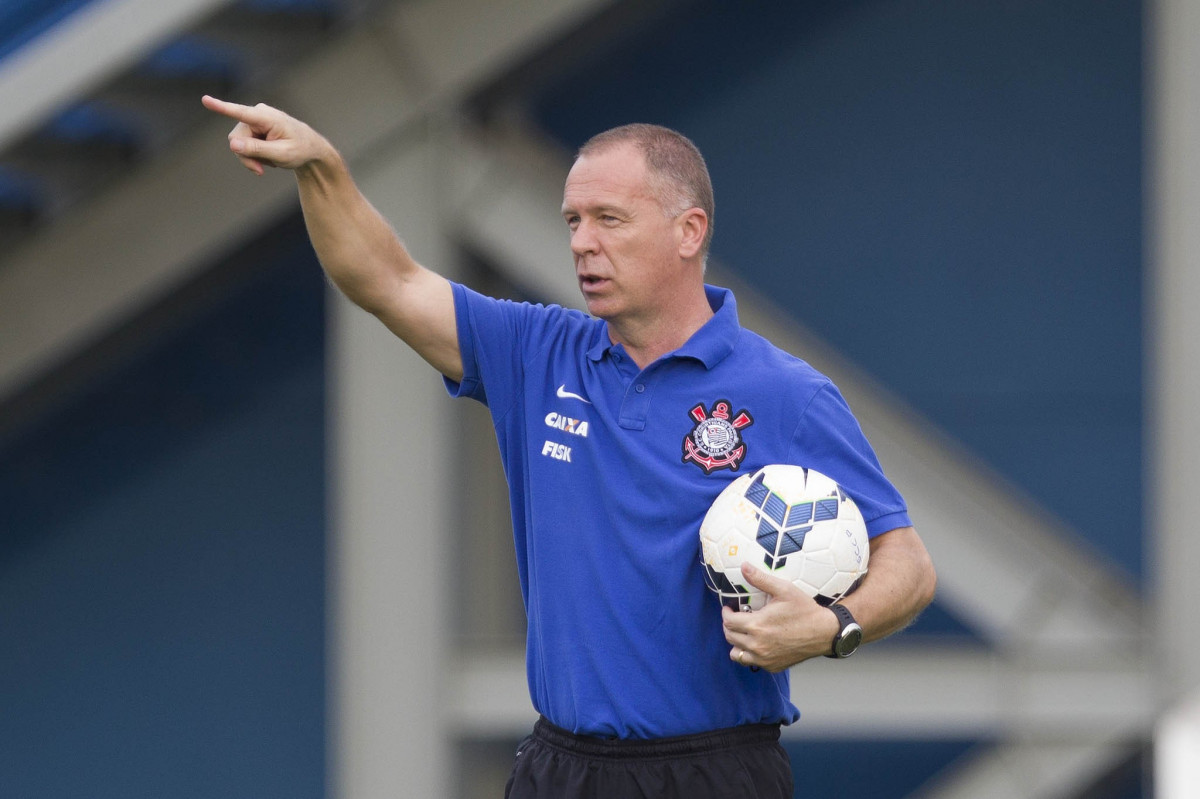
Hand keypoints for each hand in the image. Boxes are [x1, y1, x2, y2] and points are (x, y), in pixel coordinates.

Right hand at [201, 95, 334, 175]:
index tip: (204, 100)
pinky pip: (243, 144)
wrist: (310, 149)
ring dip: (251, 157)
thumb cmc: (300, 150)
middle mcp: (258, 113)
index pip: (241, 112)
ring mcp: (254, 119)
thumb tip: (232, 144)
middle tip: (260, 171)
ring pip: (238, 143)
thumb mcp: (281, 154)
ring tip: (269, 163)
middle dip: (246, 156)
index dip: (221, 107)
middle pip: (236, 138)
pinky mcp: (253, 126)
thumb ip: (257, 150)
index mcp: (267, 117)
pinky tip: (268, 156)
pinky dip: (254, 154)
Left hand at [721, 561, 838, 671]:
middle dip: (729, 626)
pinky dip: (750, 654)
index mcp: (757, 625)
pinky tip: (758, 643)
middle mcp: (757, 645)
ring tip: (743, 633)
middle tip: (735, 618)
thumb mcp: (784, 589)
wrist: (824, 632)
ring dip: (736, 643)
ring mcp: (765, 658)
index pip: (729, 622)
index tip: (729, 608)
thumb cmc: (804, 610)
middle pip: (730, 637)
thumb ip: (761, 579)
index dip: (726, 613)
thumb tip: (744, 566)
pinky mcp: (773, 666)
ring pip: (737, 654)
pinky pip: (752, 662)